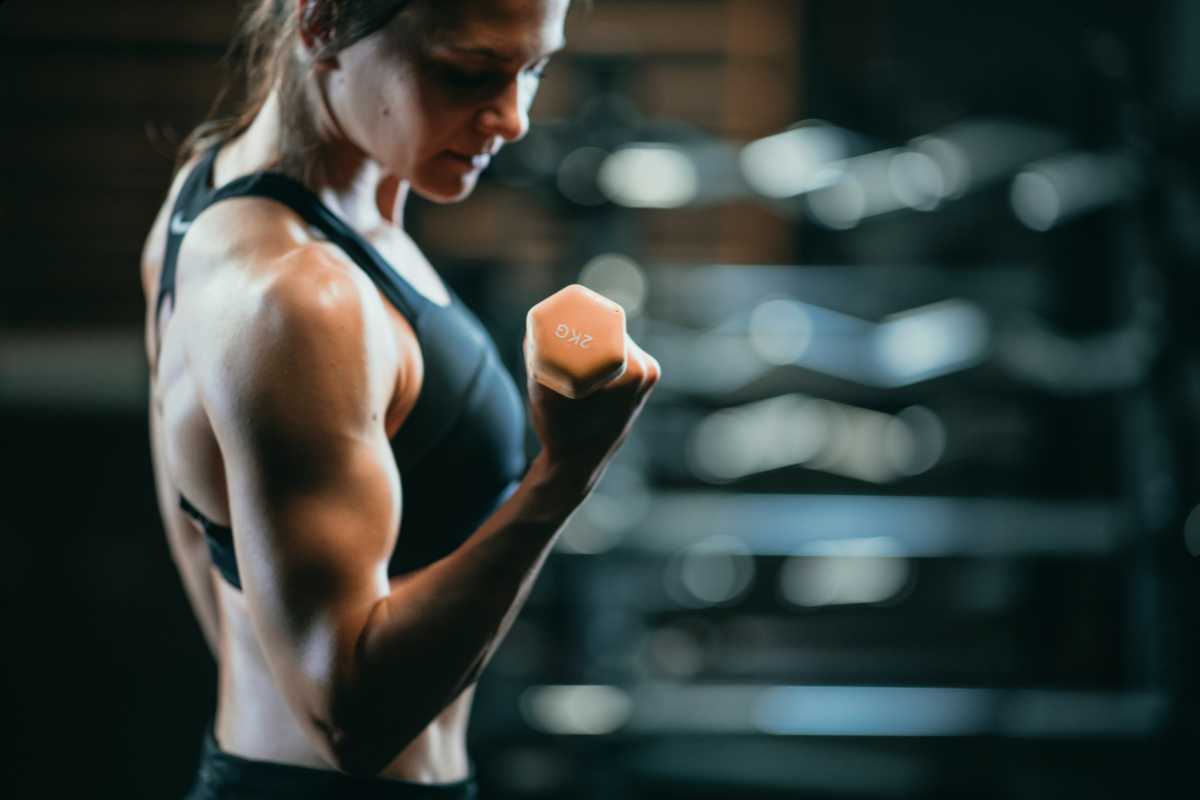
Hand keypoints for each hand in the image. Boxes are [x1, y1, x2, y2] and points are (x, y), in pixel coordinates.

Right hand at [525, 331, 660, 490]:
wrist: (575, 465)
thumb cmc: (561, 432)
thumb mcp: (546, 394)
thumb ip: (537, 359)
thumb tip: (533, 327)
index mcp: (636, 370)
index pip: (606, 324)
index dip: (580, 314)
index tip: (558, 315)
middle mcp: (647, 371)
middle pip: (610, 331)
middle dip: (583, 325)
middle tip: (557, 325)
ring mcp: (646, 378)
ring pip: (612, 343)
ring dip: (590, 339)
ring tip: (566, 341)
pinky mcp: (639, 384)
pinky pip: (616, 356)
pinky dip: (597, 352)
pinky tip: (581, 353)